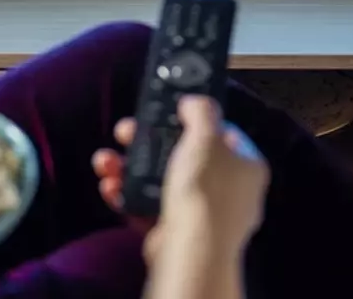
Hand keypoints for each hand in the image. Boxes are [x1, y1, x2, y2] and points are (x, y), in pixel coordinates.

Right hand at [92, 95, 270, 262]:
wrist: (191, 250)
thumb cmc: (205, 190)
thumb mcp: (206, 136)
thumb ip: (201, 110)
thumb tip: (194, 101)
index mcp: (246, 167)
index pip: (222, 135)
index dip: (195, 120)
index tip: (169, 111)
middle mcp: (228, 192)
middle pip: (184, 156)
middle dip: (149, 142)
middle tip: (126, 131)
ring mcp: (200, 215)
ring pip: (160, 182)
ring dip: (129, 168)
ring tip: (106, 161)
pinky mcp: (174, 233)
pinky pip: (147, 207)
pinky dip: (127, 196)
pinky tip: (110, 187)